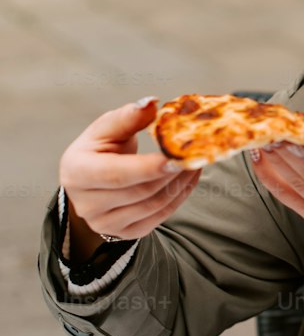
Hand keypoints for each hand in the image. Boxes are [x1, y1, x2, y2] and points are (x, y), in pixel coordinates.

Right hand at [59, 98, 200, 252]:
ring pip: (152, 207)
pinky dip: (178, 198)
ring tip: (194, 164)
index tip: (176, 157)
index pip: (116, 174)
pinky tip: (187, 179)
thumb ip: (128, 117)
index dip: (148, 167)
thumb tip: (152, 103)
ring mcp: (103, 222)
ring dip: (179, 185)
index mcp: (77, 172)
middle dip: (171, 175)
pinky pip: (158, 218)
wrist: (92, 177)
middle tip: (194, 156)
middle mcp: (85, 203)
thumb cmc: (100, 148)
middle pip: (139, 192)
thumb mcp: (107, 128)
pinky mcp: (122, 233)